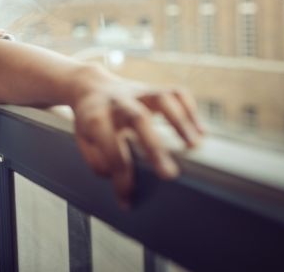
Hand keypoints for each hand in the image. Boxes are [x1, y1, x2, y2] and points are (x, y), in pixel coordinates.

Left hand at [70, 70, 204, 208]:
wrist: (90, 86)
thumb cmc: (91, 119)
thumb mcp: (83, 139)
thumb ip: (96, 159)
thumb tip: (117, 176)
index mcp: (96, 117)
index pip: (110, 148)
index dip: (120, 175)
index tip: (127, 198)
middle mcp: (119, 102)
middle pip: (137, 118)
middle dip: (154, 146)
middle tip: (170, 175)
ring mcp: (138, 93)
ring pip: (162, 98)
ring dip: (180, 121)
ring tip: (194, 146)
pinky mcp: (154, 89)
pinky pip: (176, 92)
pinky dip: (190, 109)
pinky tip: (200, 131)